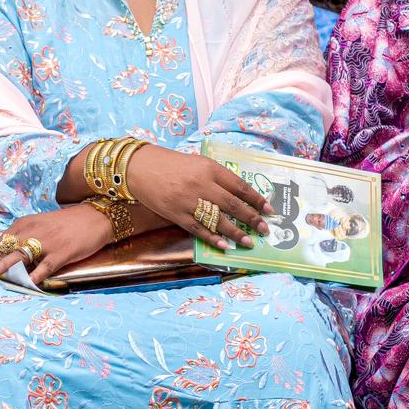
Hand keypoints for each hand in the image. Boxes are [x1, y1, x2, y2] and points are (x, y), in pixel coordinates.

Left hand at [0, 204, 114, 288]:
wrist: (95, 218)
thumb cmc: (66, 225)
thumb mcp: (39, 227)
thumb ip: (23, 241)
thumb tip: (4, 261)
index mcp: (23, 225)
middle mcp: (30, 231)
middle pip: (2, 251)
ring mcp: (46, 242)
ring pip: (19, 256)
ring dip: (1, 268)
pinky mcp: (61, 252)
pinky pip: (44, 267)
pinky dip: (34, 277)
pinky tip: (26, 286)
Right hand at [121, 146, 267, 251]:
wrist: (140, 168)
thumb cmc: (171, 165)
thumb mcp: (198, 163)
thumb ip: (217, 178)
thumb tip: (239, 196)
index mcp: (209, 169)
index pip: (239, 186)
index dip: (256, 200)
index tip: (269, 209)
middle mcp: (201, 185)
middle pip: (233, 205)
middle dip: (252, 218)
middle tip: (264, 229)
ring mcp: (188, 202)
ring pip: (218, 220)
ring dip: (236, 233)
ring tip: (249, 242)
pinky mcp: (176, 214)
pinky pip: (199, 229)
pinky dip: (213, 238)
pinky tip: (225, 245)